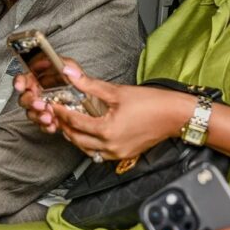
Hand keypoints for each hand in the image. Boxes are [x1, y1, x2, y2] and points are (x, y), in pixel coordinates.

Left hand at [16, 61, 191, 161]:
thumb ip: (89, 85)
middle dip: (64, 126)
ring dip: (75, 137)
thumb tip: (70, 74)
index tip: (54, 104)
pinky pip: (98, 154)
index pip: (74, 122)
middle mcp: (110, 146)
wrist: (175, 116)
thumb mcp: (117, 91)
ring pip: (86, 149)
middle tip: (58, 113)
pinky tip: (88, 132)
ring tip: (70, 122)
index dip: (61, 112)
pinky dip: (89, 144)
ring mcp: (117, 153)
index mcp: (107, 130)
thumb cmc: (152, 103)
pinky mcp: (123, 155)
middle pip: (76, 139)